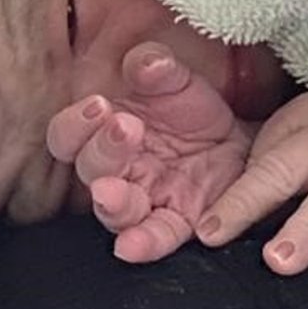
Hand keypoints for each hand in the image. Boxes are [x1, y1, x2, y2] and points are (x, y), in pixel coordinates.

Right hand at [47, 43, 252, 262]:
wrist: (239, 138)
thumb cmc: (192, 111)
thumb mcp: (177, 81)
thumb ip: (157, 68)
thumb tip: (147, 62)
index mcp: (102, 134)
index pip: (68, 136)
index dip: (74, 125)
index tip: (98, 106)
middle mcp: (115, 171)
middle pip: (89, 170)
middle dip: (102, 149)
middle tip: (126, 128)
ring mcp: (143, 200)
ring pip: (113, 211)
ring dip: (111, 202)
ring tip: (112, 192)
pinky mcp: (174, 222)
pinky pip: (154, 237)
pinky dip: (141, 243)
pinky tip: (131, 246)